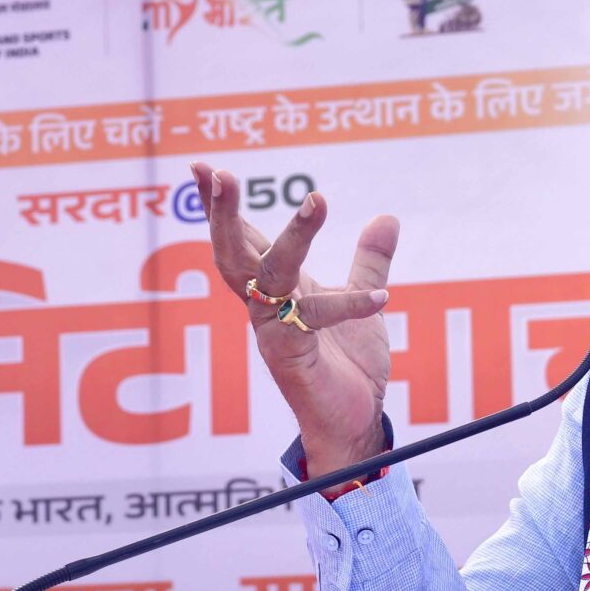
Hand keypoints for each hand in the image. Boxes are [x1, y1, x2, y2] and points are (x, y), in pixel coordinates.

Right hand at [190, 162, 396, 475]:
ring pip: (268, 277)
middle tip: (221, 172)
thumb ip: (369, 261)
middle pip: (232, 253)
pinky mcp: (291, 359)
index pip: (240, 239)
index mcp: (274, 289)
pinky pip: (316, 321)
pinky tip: (380, 294)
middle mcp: (263, 307)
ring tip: (317, 200)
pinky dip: (349, 304)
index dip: (219, 205)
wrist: (352, 424)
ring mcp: (272, 332)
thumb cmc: (347, 365)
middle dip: (224, 212)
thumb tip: (386, 218)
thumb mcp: (362, 302)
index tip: (203, 166)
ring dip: (292, 237)